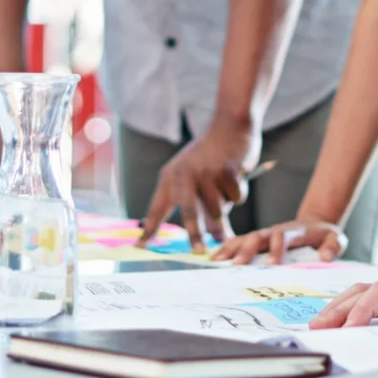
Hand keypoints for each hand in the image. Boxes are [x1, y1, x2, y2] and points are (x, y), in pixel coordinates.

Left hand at [137, 121, 259, 251]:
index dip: (149, 229)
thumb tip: (212, 238)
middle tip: (200, 253)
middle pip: (188, 213)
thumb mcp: (197, 177)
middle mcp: (184, 174)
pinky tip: (237, 175)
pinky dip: (239, 193)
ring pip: (218, 209)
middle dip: (194, 235)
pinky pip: (236, 198)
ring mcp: (205, 172)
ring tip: (226, 189)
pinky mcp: (226, 170)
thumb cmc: (212, 156)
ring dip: (226, 208)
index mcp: (171, 177)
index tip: (138, 248)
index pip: (156, 208)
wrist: (230, 124)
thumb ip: (200, 206)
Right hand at [214, 218, 346, 264]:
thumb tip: (325, 257)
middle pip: (258, 236)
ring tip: (217, 261)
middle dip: (247, 250)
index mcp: (294, 232)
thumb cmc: (324, 235)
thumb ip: (333, 246)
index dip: (276, 248)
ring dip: (232, 248)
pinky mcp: (259, 239)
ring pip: (246, 238)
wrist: (315, 224)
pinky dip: (227, 248)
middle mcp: (276, 231)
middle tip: (236, 266)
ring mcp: (265, 234)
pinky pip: (240, 242)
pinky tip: (215, 258)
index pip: (282, 236)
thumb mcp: (336, 238)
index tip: (272, 265)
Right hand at [311, 258, 377, 328]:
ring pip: (365, 296)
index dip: (366, 308)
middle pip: (367, 292)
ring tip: (320, 324)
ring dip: (341, 308)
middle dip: (341, 308)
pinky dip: (353, 310)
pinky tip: (341, 322)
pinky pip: (374, 304)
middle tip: (318, 327)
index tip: (351, 326)